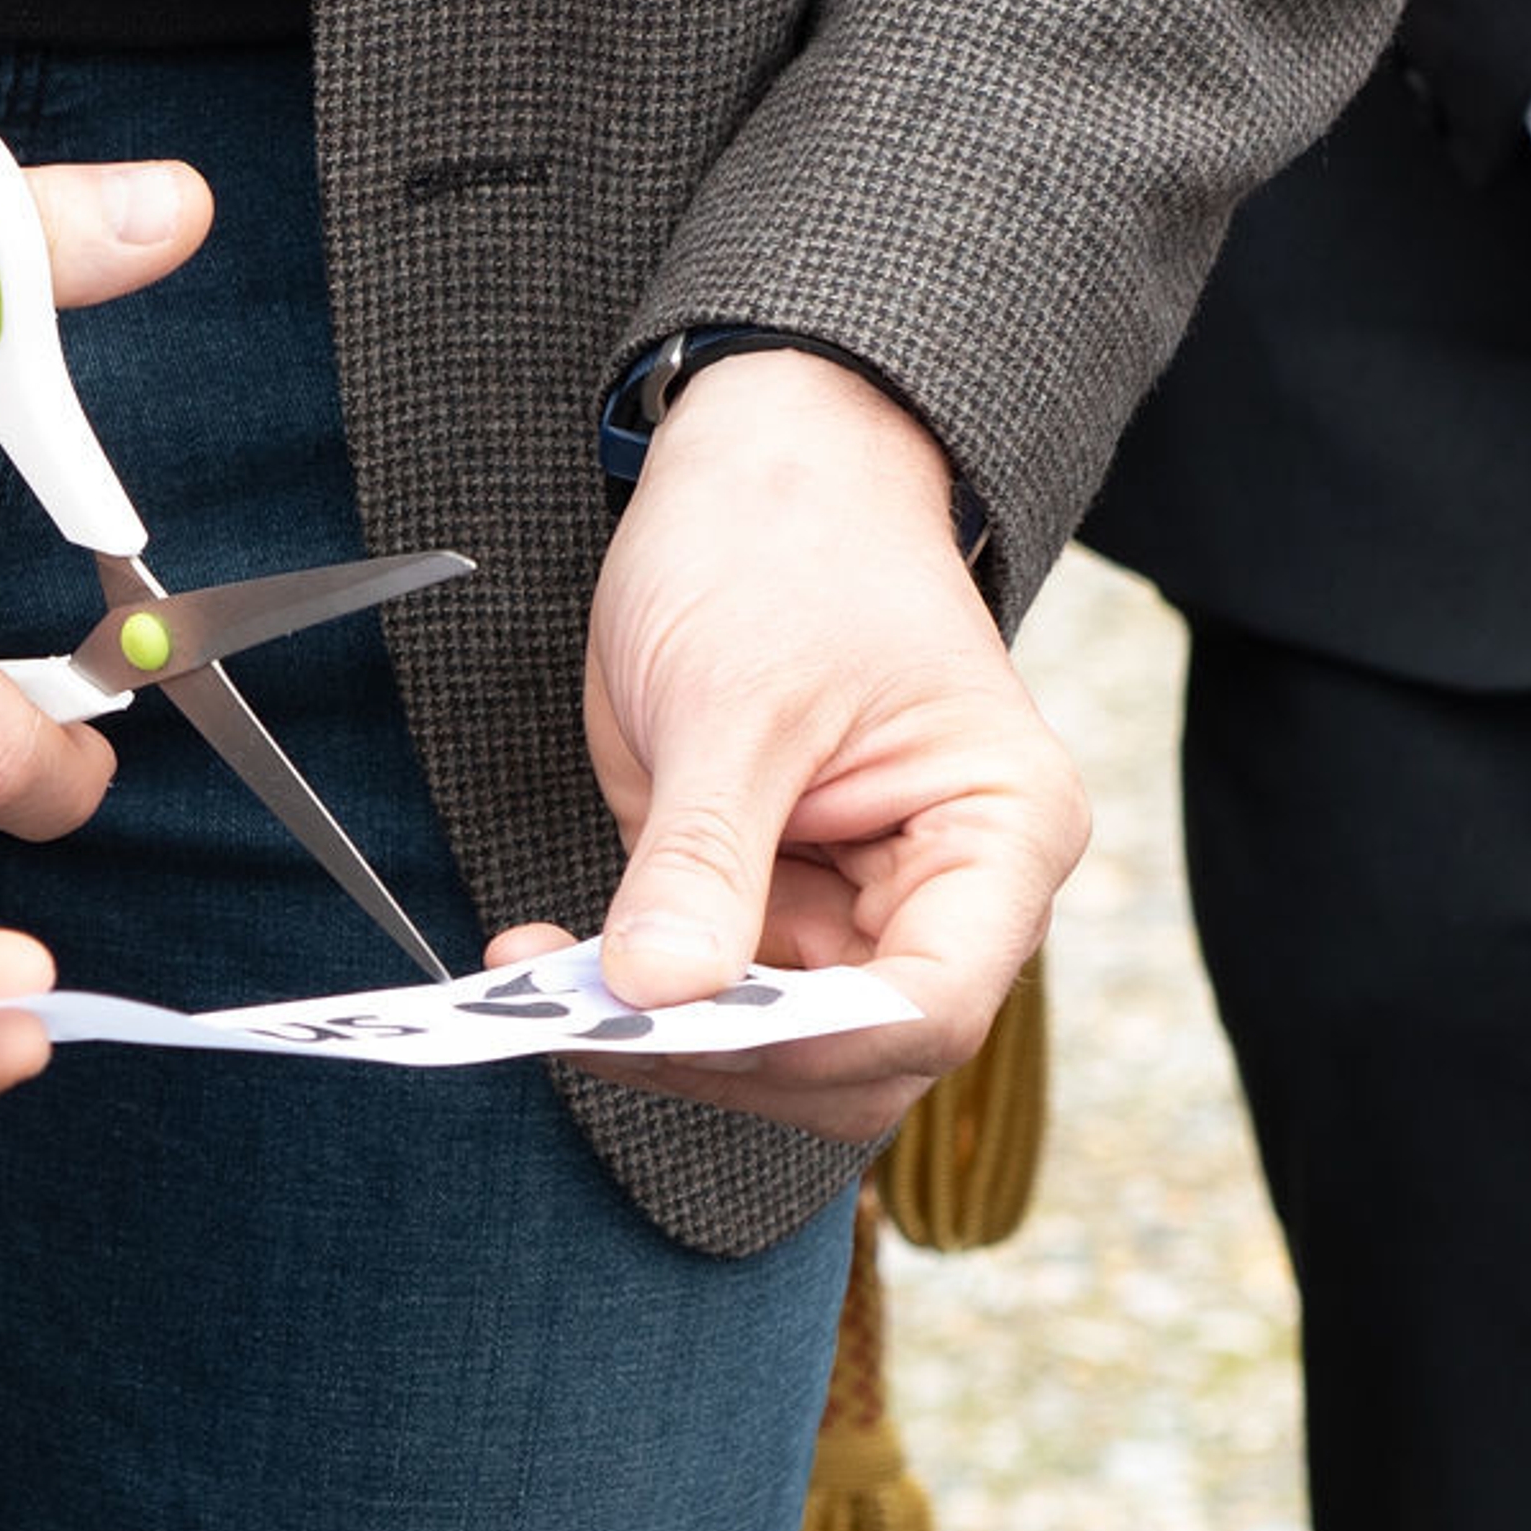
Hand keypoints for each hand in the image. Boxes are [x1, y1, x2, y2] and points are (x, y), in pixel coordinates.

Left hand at [492, 351, 1087, 1144]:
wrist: (757, 473)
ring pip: (772, 1048)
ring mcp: (855, 906)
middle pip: (853, 1057)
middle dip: (717, 1053)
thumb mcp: (736, 702)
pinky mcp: (768, 903)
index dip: (808, 1041)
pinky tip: (538, 963)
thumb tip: (657, 991)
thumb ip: (705, 857)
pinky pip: (705, 995)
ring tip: (530, 989)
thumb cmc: (785, 548)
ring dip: (653, 1034)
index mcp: (1000, 832)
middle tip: (574, 1018)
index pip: (932, 1003)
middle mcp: (947, 892)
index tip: (675, 1019)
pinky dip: (623, 997)